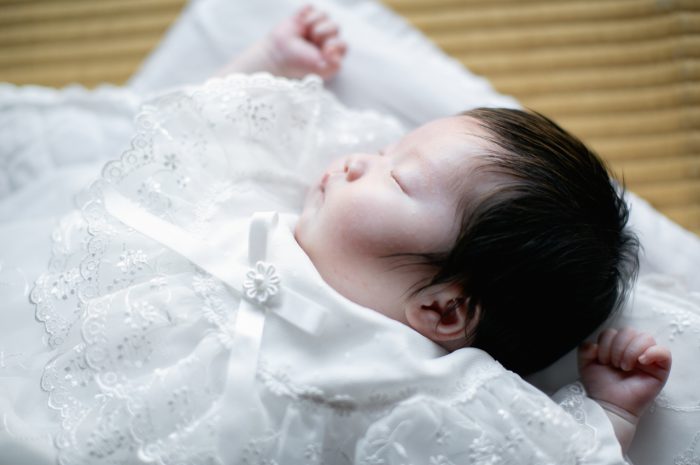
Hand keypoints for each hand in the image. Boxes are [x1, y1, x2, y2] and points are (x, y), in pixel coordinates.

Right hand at [216, 5, 346, 79]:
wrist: (278, 55)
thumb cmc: (298, 65)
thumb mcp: (321, 71)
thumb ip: (336, 65)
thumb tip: (336, 51)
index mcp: (331, 54)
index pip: (343, 44)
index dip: (336, 45)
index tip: (325, 51)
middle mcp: (324, 39)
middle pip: (336, 27)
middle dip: (325, 34)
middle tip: (313, 41)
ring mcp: (313, 27)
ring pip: (325, 16)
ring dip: (316, 24)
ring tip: (306, 33)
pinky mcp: (303, 17)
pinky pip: (312, 8)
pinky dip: (307, 15)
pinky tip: (301, 24)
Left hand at [579, 328, 670, 421]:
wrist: (609, 405)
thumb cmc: (601, 386)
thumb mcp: (586, 364)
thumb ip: (585, 349)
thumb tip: (594, 344)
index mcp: (617, 346)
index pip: (614, 331)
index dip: (605, 343)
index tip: (602, 360)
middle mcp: (633, 350)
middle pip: (629, 331)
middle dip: (618, 346)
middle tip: (615, 364)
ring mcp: (648, 358)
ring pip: (646, 337)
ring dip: (631, 351)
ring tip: (625, 367)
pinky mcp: (661, 370)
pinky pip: (664, 352)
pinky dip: (652, 353)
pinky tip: (641, 362)